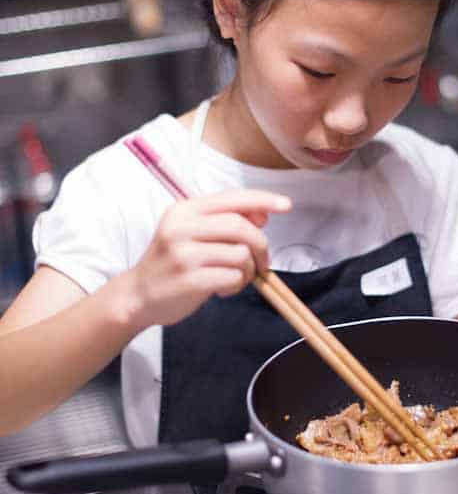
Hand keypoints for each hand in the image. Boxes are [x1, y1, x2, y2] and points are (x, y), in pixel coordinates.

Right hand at [126, 189, 291, 327]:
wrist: (136, 295)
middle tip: (262, 262)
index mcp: (183, 210)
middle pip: (240, 226)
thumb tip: (262, 216)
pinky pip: (233, 277)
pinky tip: (221, 289)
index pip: (231, 198)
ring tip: (232, 278)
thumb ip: (223, 221)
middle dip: (260, 245)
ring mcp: (184, 254)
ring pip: (240, 254)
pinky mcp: (189, 280)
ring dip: (246, 270)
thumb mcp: (190, 233)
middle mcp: (182, 228)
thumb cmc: (171, 264)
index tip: (285, 205)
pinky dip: (236, 285)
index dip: (262, 200)